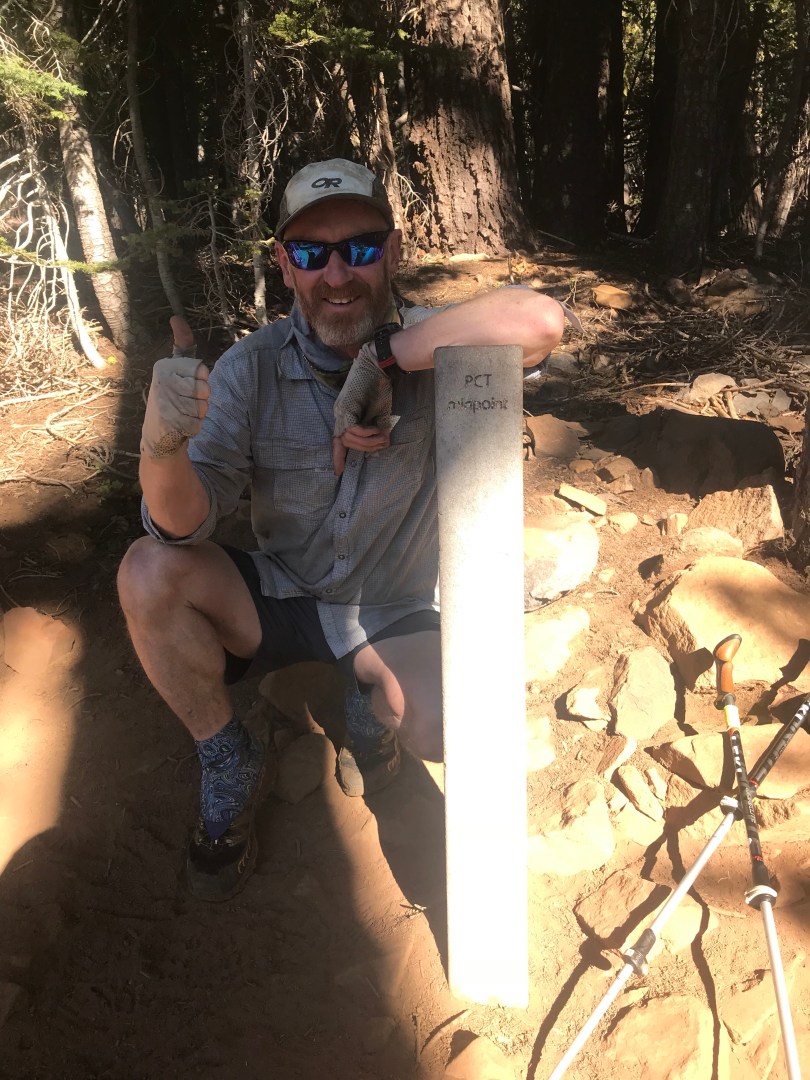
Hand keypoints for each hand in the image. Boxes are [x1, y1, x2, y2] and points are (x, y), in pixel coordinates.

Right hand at [141, 317, 209, 458]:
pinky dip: (193, 428)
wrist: (156, 433)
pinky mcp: (168, 422)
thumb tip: (176, 317)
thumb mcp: (175, 368)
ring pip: (202, 408)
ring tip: (183, 414)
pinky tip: (181, 426)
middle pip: (205, 390)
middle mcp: (162, 382)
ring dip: (198, 415)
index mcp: (165, 366)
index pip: (202, 370)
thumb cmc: (171, 397)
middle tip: (187, 403)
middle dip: (202, 401)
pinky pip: (197, 424)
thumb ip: (182, 344)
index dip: (202, 382)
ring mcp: (164, 402)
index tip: (189, 385)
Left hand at [333, 341, 398, 474]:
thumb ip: (376, 430)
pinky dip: (366, 433)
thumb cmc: (379, 388)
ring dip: (367, 441)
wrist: (379, 366)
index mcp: (345, 416)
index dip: (337, 456)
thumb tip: (379, 446)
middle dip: (364, 448)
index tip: (338, 472)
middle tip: (382, 444)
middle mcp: (339, 414)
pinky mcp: (346, 407)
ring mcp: (341, 410)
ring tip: (382, 436)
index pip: (337, 440)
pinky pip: (353, 429)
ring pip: (348, 438)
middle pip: (345, 442)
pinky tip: (377, 429)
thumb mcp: (379, 415)